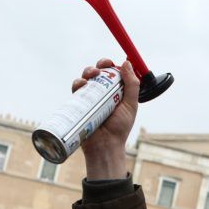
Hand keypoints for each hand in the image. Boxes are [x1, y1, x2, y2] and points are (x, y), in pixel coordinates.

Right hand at [75, 58, 138, 179]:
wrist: (105, 146)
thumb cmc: (119, 128)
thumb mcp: (130, 105)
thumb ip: (132, 85)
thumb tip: (127, 63)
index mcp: (115, 92)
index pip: (112, 73)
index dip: (109, 64)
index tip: (109, 63)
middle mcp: (102, 94)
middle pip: (97, 73)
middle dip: (96, 66)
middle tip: (98, 70)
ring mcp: (90, 99)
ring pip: (85, 79)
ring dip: (86, 72)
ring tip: (90, 77)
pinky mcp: (79, 105)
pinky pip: (76, 90)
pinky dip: (77, 84)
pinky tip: (81, 85)